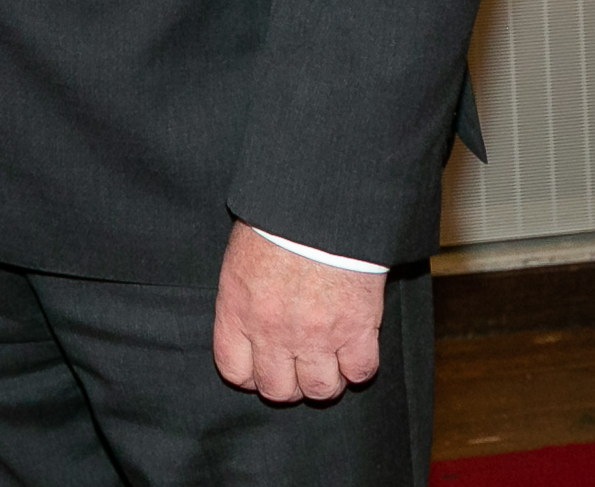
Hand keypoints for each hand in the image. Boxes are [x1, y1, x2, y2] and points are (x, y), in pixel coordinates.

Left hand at [211, 222, 384, 403]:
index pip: (234, 371)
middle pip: (278, 389)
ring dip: (326, 381)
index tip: (260, 368)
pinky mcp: (356, 329)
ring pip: (320, 390)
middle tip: (299, 367)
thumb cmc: (276, 218)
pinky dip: (359, 367)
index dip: (249, 376)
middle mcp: (273, 332)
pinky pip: (360, 371)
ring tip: (330, 363)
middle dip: (289, 384)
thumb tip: (251, 315)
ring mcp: (316, 335)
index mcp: (238, 311)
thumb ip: (243, 297)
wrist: (319, 204)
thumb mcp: (241, 257)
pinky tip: (355, 350)